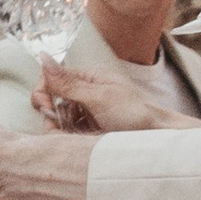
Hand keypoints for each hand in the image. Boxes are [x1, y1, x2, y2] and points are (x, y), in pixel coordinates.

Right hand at [31, 60, 200, 138]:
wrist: (157, 137)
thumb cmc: (135, 114)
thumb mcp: (98, 97)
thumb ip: (67, 82)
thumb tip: (43, 58)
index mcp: (88, 77)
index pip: (50, 79)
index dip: (43, 94)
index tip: (47, 110)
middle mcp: (85, 91)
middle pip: (52, 101)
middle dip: (52, 117)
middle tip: (63, 129)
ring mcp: (87, 110)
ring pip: (58, 119)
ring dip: (61, 130)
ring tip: (78, 137)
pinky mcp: (90, 127)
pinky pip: (69, 131)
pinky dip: (70, 137)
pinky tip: (82, 141)